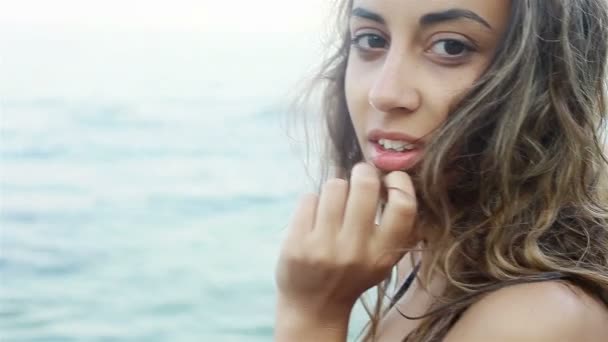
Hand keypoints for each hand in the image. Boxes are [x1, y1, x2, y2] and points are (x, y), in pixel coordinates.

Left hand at [275, 162, 418, 323]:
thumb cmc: (352, 276)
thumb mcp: (382, 261)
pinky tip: (314, 216)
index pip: (403, 207)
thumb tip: (394, 177)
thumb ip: (394, 228)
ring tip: (335, 202)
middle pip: (365, 186)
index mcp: (383, 254)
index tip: (391, 178)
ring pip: (334, 186)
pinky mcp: (296, 244)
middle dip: (363, 172)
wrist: (313, 308)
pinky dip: (313, 201)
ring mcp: (323, 247)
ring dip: (336, 188)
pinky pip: (309, 198)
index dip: (400, 183)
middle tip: (361, 175)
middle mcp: (355, 251)